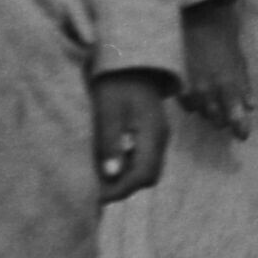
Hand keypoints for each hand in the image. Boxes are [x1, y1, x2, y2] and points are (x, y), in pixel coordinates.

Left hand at [92, 70, 178, 202]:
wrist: (130, 61)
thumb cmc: (116, 85)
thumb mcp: (108, 113)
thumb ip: (110, 144)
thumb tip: (110, 175)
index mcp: (153, 135)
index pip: (144, 175)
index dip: (122, 189)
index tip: (98, 196)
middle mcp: (160, 139)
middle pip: (148, 176)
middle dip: (124, 187)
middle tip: (97, 188)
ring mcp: (158, 136)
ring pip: (147, 169)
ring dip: (126, 177)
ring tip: (100, 176)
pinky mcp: (151, 133)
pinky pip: (143, 158)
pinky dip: (128, 165)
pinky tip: (110, 160)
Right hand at [179, 0, 256, 138]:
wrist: (197, 15)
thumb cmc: (224, 35)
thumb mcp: (240, 60)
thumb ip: (244, 85)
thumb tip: (250, 107)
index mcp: (227, 85)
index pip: (234, 117)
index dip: (239, 128)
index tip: (243, 135)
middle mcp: (207, 91)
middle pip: (215, 119)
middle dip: (223, 118)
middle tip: (228, 114)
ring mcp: (189, 87)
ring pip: (199, 112)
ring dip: (208, 110)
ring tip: (213, 102)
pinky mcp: (176, 81)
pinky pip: (185, 101)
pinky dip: (192, 101)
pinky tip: (197, 93)